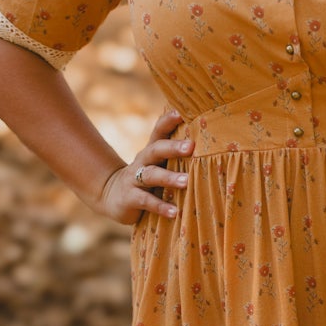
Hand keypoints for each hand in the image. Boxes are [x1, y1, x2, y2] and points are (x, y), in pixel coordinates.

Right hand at [95, 107, 193, 224]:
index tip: (182, 113)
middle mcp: (142, 160)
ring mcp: (134, 179)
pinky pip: (146, 201)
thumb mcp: (159, 164)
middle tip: (191, 147)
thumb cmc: (147, 178)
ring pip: (151, 175)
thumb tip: (213, 148)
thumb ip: (177, 156)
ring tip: (186, 182)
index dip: (168, 120)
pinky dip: (161, 206)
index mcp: (152, 150)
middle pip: (156, 149)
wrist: (112, 195)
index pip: (159, 130)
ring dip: (169, 178)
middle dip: (173, 147)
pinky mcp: (129, 198)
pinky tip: (175, 212)